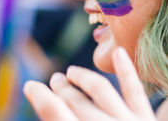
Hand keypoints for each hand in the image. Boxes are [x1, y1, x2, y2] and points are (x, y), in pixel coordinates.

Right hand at [23, 47, 156, 120]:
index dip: (42, 99)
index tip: (31, 85)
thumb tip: (55, 115)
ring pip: (101, 91)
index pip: (58, 116)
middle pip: (77, 103)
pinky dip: (127, 71)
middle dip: (61, 89)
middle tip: (53, 79)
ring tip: (71, 72)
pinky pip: (136, 91)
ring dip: (83, 79)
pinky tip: (119, 53)